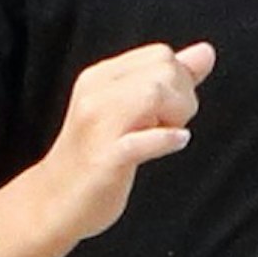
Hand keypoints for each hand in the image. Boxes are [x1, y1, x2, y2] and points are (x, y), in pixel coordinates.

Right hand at [40, 41, 213, 241]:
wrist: (50, 204)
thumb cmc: (94, 158)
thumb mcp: (130, 111)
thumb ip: (167, 82)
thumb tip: (206, 52)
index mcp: (99, 78)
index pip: (160, 55)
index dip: (179, 80)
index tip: (167, 110)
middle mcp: (94, 94)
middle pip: (163, 70)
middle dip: (182, 97)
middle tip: (167, 125)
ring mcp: (96, 126)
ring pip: (155, 94)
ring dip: (175, 116)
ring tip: (165, 135)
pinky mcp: (103, 158)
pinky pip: (144, 139)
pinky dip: (167, 140)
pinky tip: (174, 144)